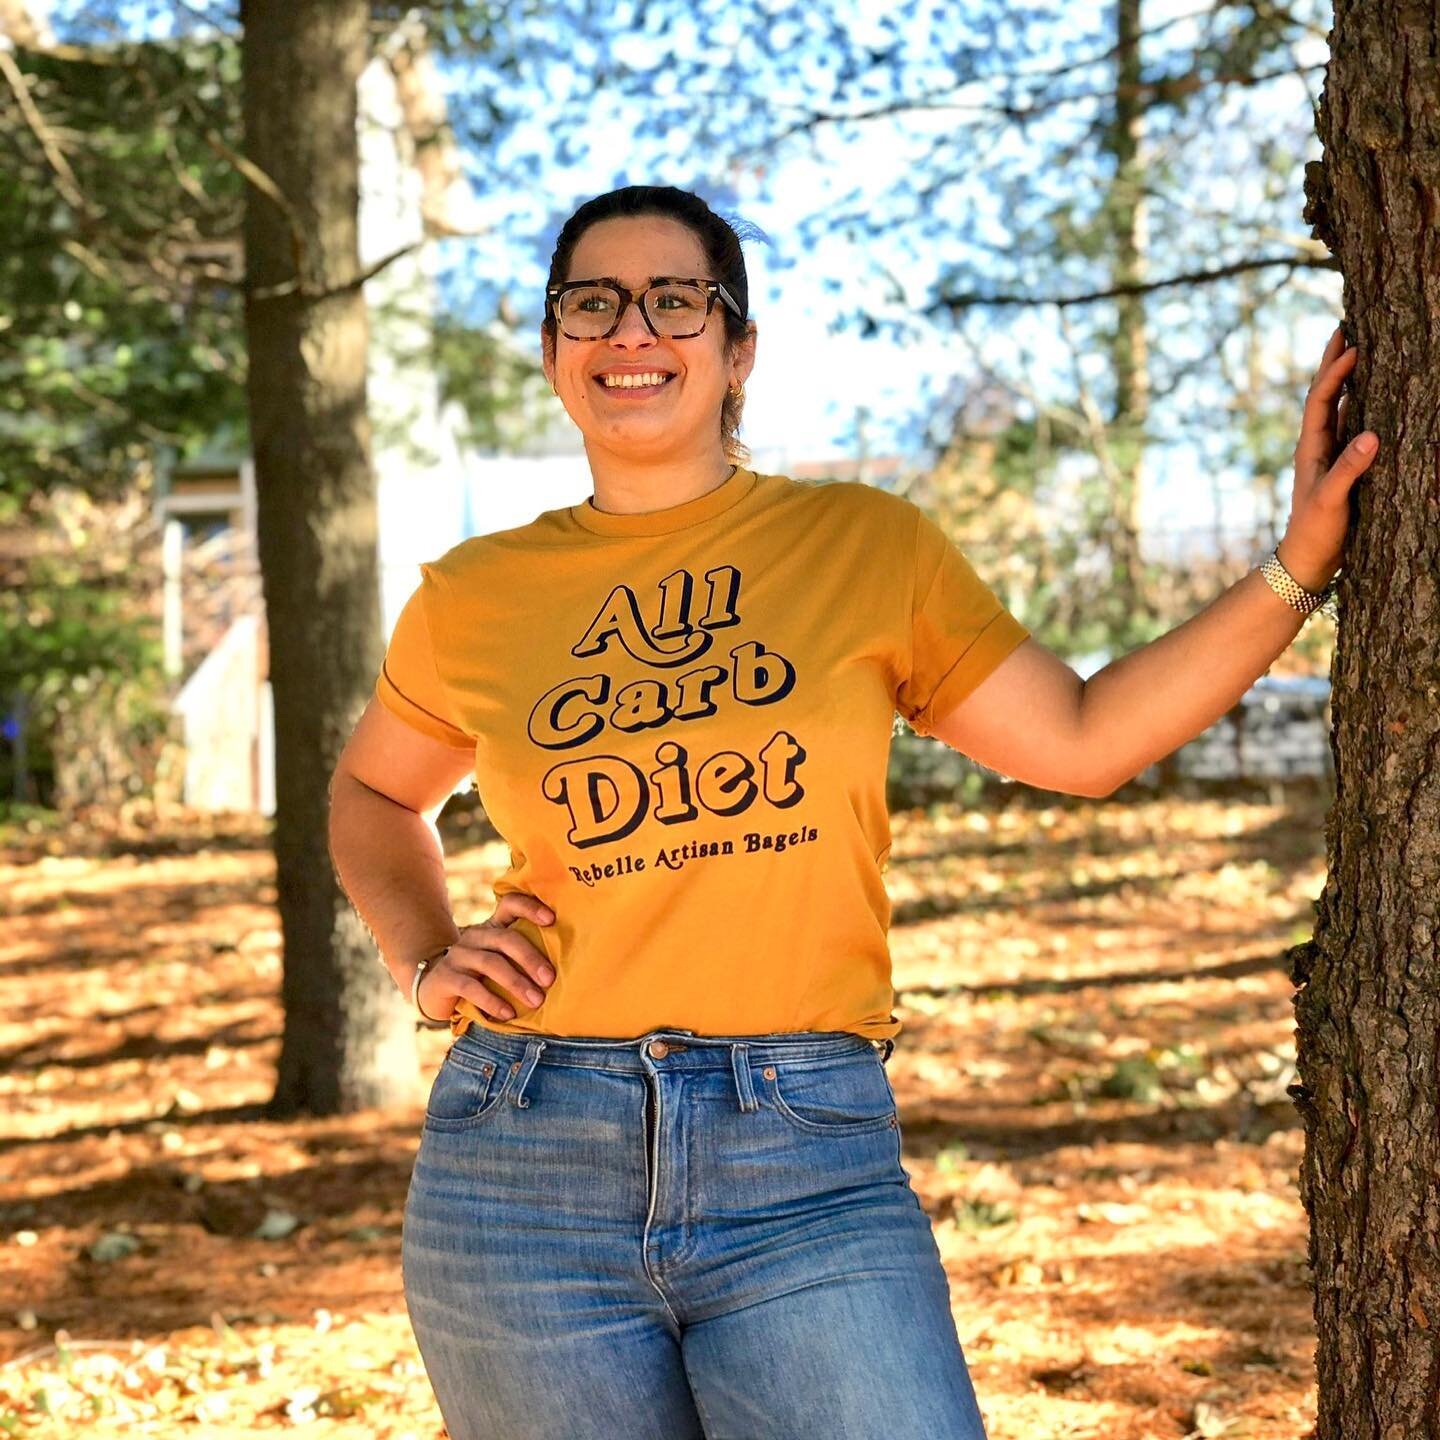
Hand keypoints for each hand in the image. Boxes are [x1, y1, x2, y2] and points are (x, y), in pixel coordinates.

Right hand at [417, 892, 556, 1022]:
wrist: (435, 990)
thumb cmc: (481, 976)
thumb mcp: (501, 962)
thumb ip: (522, 958)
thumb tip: (564, 970)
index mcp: (493, 927)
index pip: (510, 904)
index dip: (530, 907)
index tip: (551, 919)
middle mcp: (476, 936)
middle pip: (506, 939)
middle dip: (531, 958)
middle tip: (549, 979)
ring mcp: (459, 955)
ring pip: (491, 964)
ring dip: (517, 983)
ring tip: (536, 1001)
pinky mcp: (446, 977)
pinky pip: (471, 987)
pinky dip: (492, 1001)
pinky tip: (508, 1014)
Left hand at [1277, 323, 1379, 591]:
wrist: (1306, 558)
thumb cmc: (1316, 531)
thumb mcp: (1332, 500)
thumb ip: (1350, 469)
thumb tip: (1371, 435)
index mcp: (1310, 448)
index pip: (1321, 400)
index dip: (1335, 372)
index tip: (1353, 345)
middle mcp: (1316, 445)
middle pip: (1324, 395)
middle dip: (1333, 363)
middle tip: (1343, 328)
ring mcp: (1327, 454)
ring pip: (1337, 407)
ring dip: (1345, 379)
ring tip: (1356, 350)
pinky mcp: (1339, 466)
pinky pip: (1348, 425)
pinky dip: (1356, 404)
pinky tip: (1366, 395)